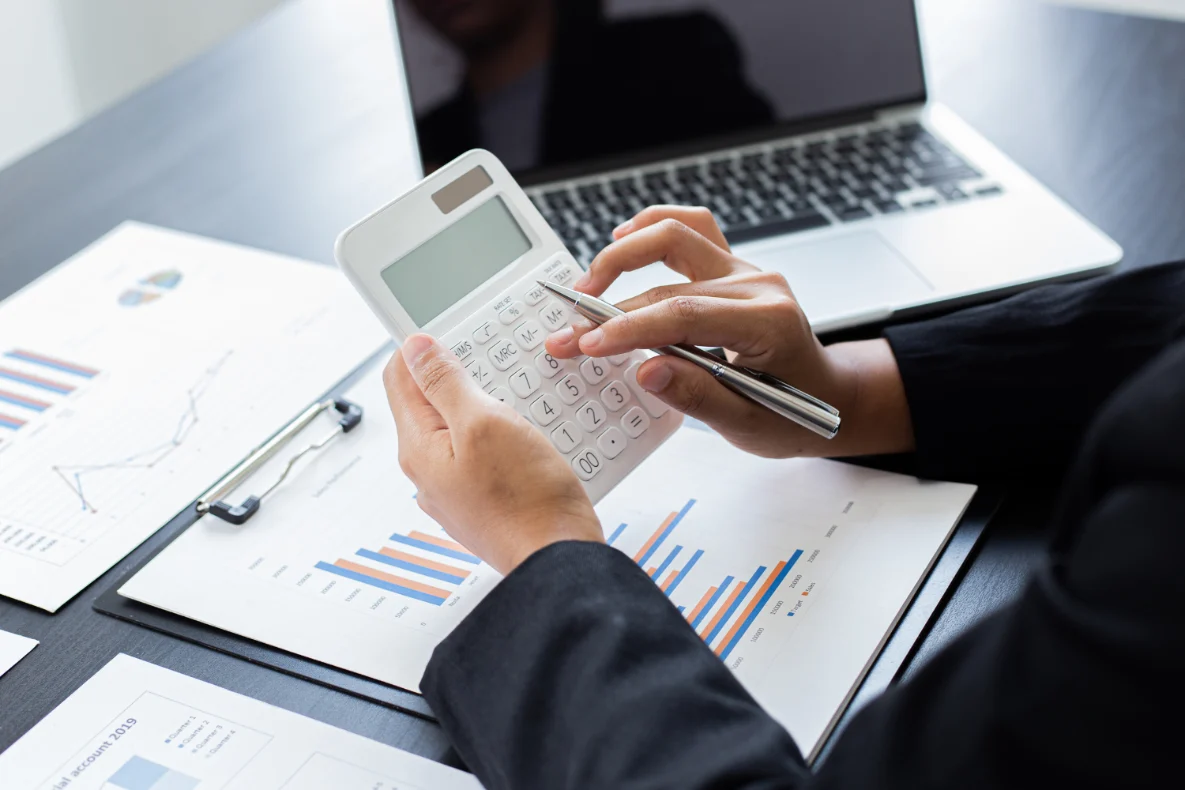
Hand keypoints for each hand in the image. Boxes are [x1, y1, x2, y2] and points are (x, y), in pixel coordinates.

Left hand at [384, 335, 602, 574]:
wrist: (559, 558)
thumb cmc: (527, 498)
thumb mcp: (485, 421)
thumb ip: (446, 382)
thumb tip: (416, 348)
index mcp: (418, 448)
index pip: (399, 377)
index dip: (422, 347)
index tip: (452, 330)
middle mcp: (428, 472)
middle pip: (430, 403)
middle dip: (460, 376)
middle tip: (494, 363)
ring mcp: (455, 491)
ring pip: (460, 429)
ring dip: (485, 406)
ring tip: (517, 400)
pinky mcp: (483, 502)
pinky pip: (483, 455)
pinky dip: (502, 437)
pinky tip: (529, 436)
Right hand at [546, 206, 913, 458]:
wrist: (825, 395)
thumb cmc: (791, 413)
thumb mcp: (748, 425)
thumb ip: (698, 397)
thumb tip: (646, 370)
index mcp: (768, 324)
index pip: (685, 315)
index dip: (630, 328)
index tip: (588, 345)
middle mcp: (757, 285)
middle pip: (669, 280)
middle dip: (609, 309)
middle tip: (569, 335)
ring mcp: (745, 270)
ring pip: (677, 234)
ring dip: (625, 254)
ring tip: (586, 284)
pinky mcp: (731, 266)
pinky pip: (691, 228)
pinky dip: (653, 227)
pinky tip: (621, 237)